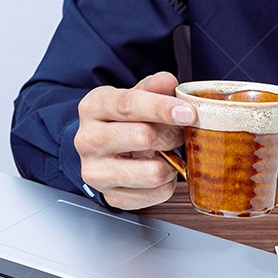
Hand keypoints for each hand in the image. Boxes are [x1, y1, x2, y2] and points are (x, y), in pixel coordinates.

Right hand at [75, 72, 192, 209]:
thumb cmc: (123, 121)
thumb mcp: (135, 96)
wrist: (100, 151)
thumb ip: (154, 88)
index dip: (162, 108)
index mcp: (93, 107)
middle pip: (143, 137)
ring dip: (171, 164)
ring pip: (152, 172)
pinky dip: (167, 184)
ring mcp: (96, 172)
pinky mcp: (110, 197)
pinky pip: (156, 194)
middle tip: (178, 134)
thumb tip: (167, 81)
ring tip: (168, 155)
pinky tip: (159, 171)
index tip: (189, 113)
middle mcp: (88, 140)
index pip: (129, 105)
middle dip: (172, 136)